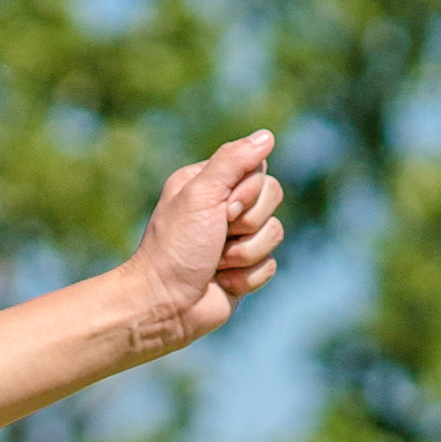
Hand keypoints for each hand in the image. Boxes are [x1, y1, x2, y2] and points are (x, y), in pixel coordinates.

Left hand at [104, 133, 286, 358]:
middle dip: (248, 224)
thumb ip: (233, 161)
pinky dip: (246, 277)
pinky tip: (222, 283)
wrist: (165, 305)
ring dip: (245, 254)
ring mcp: (236, 239)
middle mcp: (224, 207)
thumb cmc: (175, 248)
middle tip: (218, 237)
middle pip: (273, 197)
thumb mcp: (201, 195)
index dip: (249, 192)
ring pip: (275, 233)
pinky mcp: (245, 268)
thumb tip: (266, 136)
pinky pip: (270, 265)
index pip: (258, 169)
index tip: (224, 210)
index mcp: (209, 183)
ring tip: (216, 264)